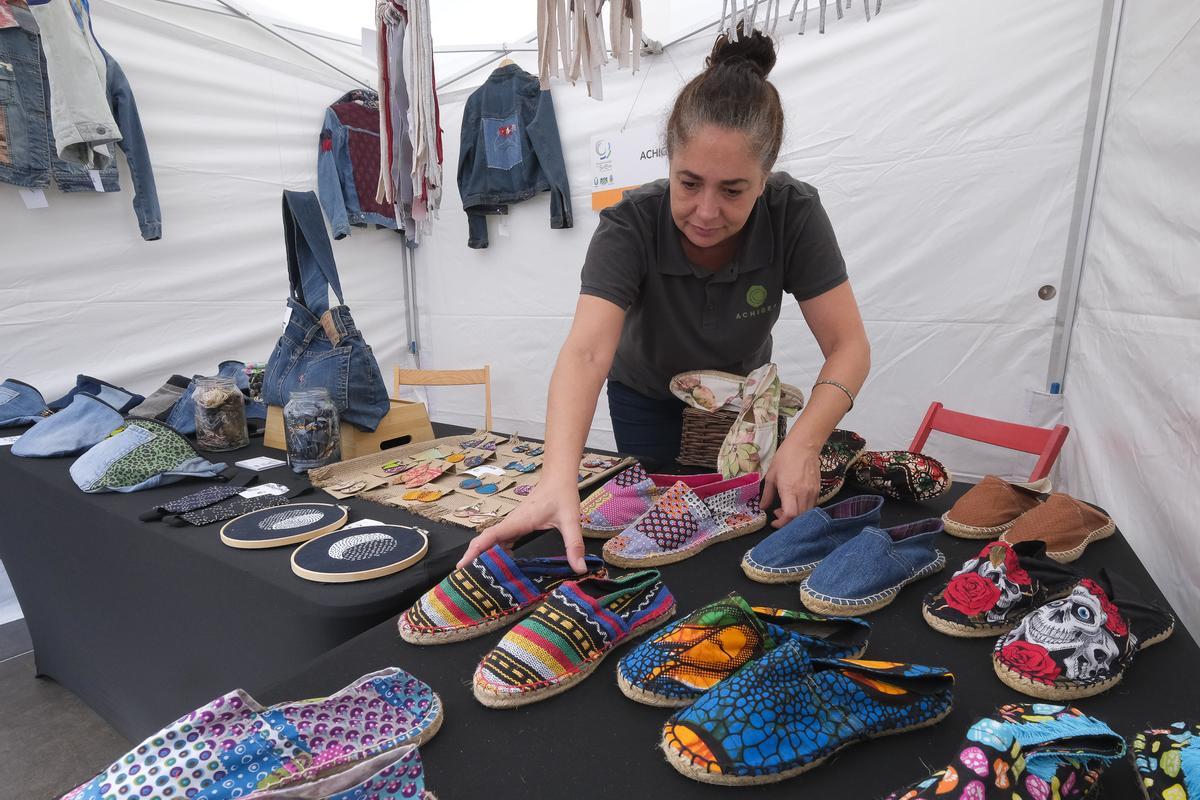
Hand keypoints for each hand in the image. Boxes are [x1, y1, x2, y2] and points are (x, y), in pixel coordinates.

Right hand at [455, 476, 587, 572]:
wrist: (558, 478)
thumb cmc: (562, 495)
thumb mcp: (571, 520)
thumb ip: (574, 544)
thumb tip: (579, 568)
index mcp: (518, 521)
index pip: (490, 536)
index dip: (475, 550)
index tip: (462, 565)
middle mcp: (511, 523)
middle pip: (486, 541)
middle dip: (474, 558)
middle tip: (466, 580)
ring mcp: (513, 524)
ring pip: (493, 541)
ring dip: (484, 556)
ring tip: (479, 577)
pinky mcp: (518, 526)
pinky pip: (502, 540)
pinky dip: (496, 552)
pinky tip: (500, 565)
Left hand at [760, 438, 820, 528]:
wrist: (804, 446)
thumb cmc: (785, 458)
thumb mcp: (771, 476)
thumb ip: (767, 494)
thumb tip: (763, 507)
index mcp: (790, 489)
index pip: (790, 515)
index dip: (781, 523)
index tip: (773, 522)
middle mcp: (804, 493)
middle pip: (799, 517)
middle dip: (787, 521)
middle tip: (777, 513)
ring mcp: (813, 492)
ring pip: (806, 513)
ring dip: (795, 516)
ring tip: (784, 507)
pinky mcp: (818, 490)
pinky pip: (811, 506)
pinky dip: (802, 510)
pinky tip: (794, 502)